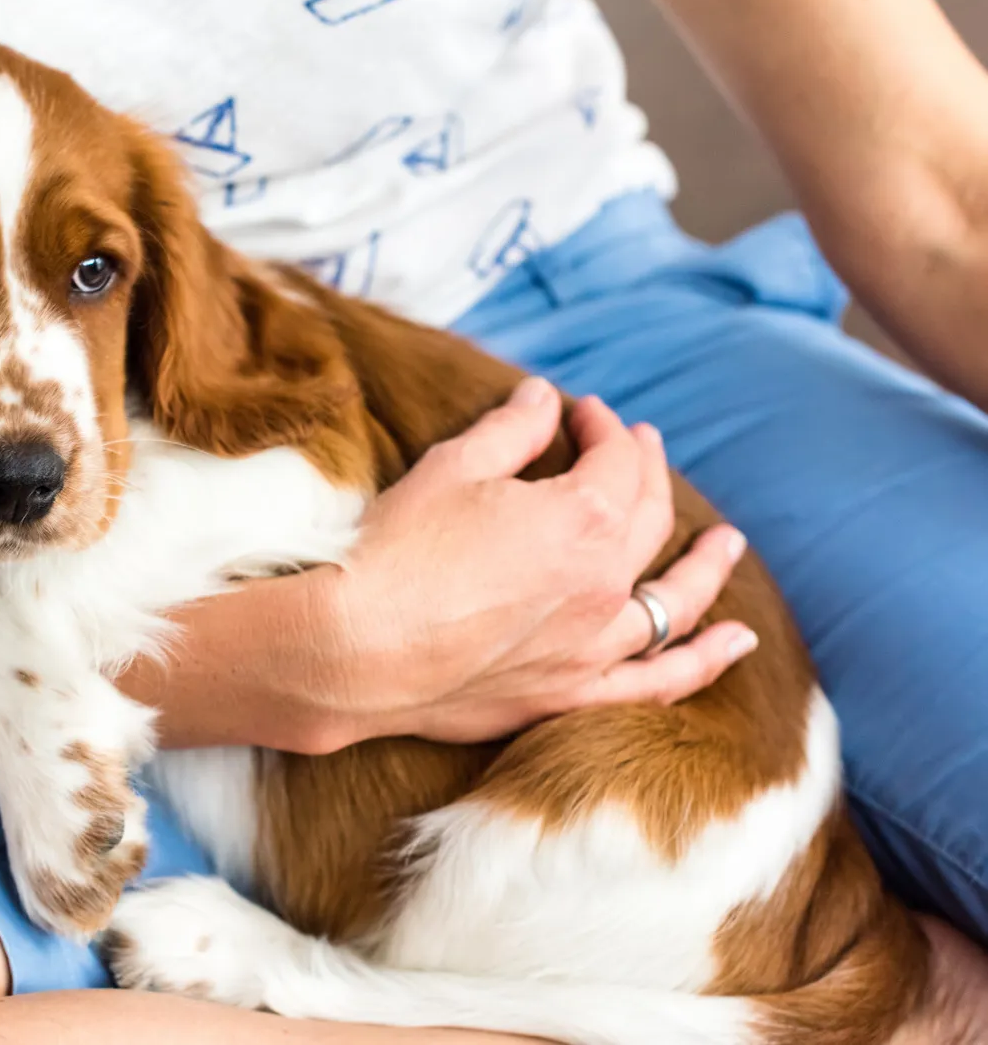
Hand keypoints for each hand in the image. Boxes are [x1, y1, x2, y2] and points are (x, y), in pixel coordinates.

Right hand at [319, 377, 756, 745]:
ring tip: (728, 545)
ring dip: (705, 567)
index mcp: (583, 516)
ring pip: (674, 601)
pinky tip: (737, 642)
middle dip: (646, 472)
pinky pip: (659, 681)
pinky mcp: (571, 693)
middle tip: (638, 447)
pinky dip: (704, 661)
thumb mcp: (451, 468)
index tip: (578, 411)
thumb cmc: (395, 552)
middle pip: (648, 517)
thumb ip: (510, 430)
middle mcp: (604, 581)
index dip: (602, 425)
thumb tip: (543, 399)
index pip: (615, 457)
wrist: (353, 650)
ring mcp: (594, 644)